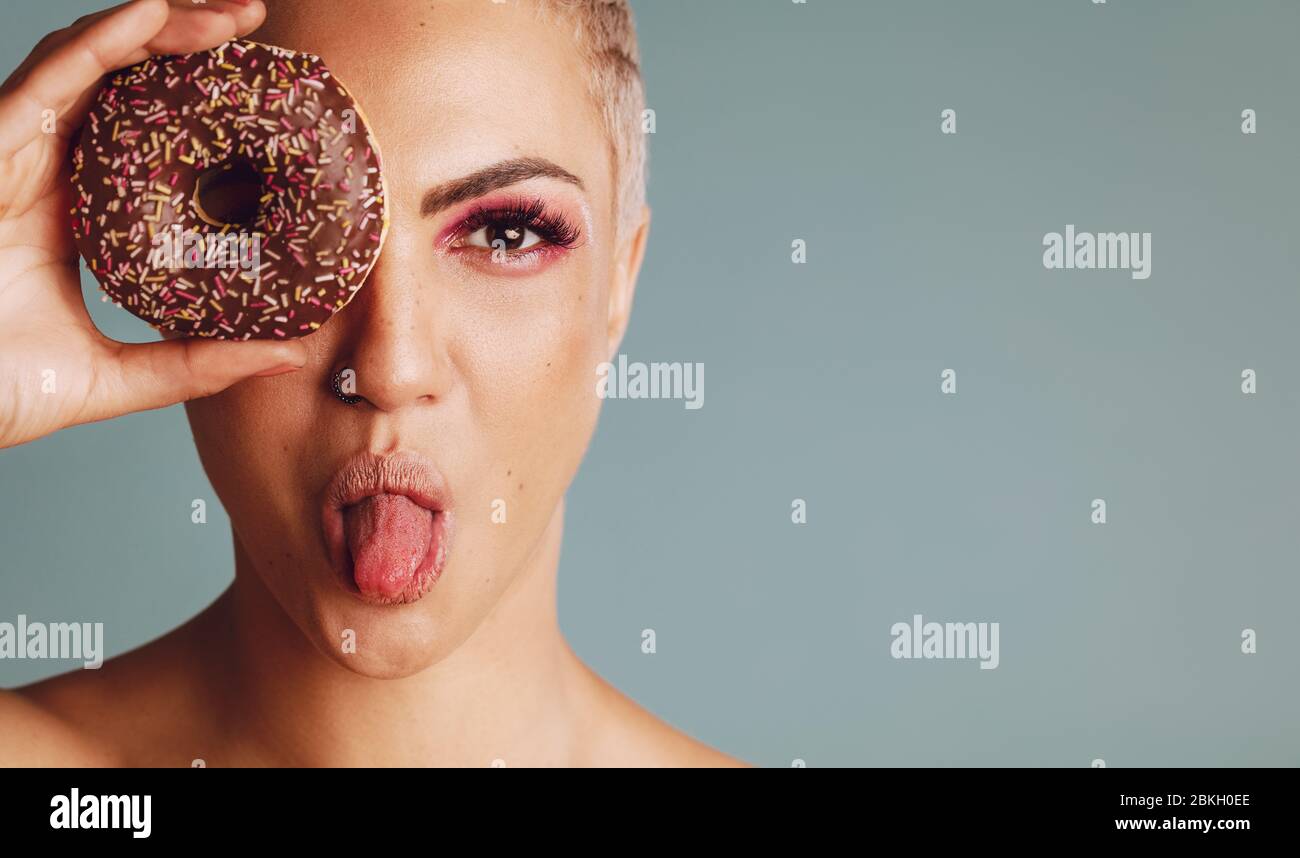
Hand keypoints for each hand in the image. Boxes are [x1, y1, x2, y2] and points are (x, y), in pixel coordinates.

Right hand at [0, 0, 306, 449]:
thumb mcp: (119, 376)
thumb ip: (199, 364)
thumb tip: (292, 354)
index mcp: (82, 216)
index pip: (149, 141)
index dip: (204, 111)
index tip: (273, 102)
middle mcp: (51, 174)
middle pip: (126, 88)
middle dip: (194, 49)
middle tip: (260, 30)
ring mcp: (17, 154)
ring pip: (92, 65)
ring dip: (163, 28)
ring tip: (233, 19)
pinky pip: (51, 77)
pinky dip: (103, 42)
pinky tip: (156, 13)